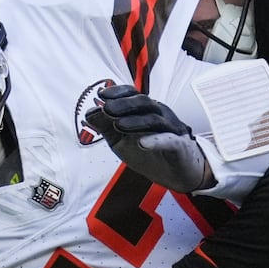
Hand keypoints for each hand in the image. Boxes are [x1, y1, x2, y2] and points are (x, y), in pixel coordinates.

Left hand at [87, 85, 211, 192]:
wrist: (176, 175)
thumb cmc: (151, 154)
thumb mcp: (121, 141)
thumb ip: (106, 127)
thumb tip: (89, 113)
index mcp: (146, 111)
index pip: (133, 94)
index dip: (118, 92)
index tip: (102, 95)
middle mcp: (160, 116)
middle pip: (144, 102)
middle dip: (123, 104)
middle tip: (106, 109)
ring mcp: (171, 131)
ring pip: (154, 119)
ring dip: (135, 121)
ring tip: (118, 124)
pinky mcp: (179, 148)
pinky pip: (169, 141)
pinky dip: (156, 141)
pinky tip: (142, 143)